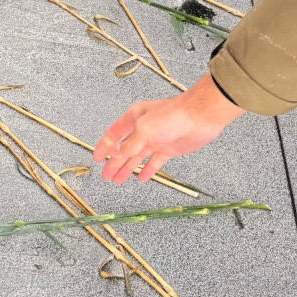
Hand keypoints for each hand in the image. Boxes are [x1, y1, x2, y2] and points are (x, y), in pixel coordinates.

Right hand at [93, 73, 244, 184]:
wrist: (200, 117)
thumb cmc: (172, 116)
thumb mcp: (145, 129)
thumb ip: (129, 144)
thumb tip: (115, 155)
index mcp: (134, 118)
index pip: (113, 134)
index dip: (104, 146)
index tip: (96, 158)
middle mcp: (143, 129)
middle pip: (124, 148)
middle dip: (114, 162)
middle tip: (106, 176)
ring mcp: (156, 139)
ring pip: (137, 157)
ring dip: (127, 168)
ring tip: (118, 180)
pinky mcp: (169, 149)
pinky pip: (154, 162)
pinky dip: (147, 170)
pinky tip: (142, 178)